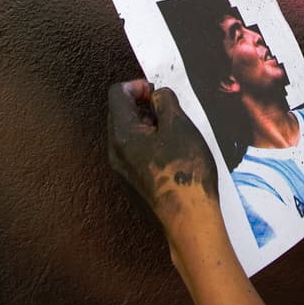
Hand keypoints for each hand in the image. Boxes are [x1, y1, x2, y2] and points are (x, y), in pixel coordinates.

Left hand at [108, 80, 218, 228]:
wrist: (188, 218)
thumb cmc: (185, 171)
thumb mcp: (179, 125)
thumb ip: (165, 101)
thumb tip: (157, 95)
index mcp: (122, 135)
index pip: (117, 94)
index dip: (138, 85)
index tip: (157, 91)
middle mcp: (115, 152)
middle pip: (119, 114)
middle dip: (142, 105)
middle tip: (167, 109)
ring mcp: (122, 171)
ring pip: (127, 135)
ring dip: (147, 125)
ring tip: (173, 130)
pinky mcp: (132, 184)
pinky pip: (133, 154)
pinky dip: (148, 143)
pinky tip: (170, 152)